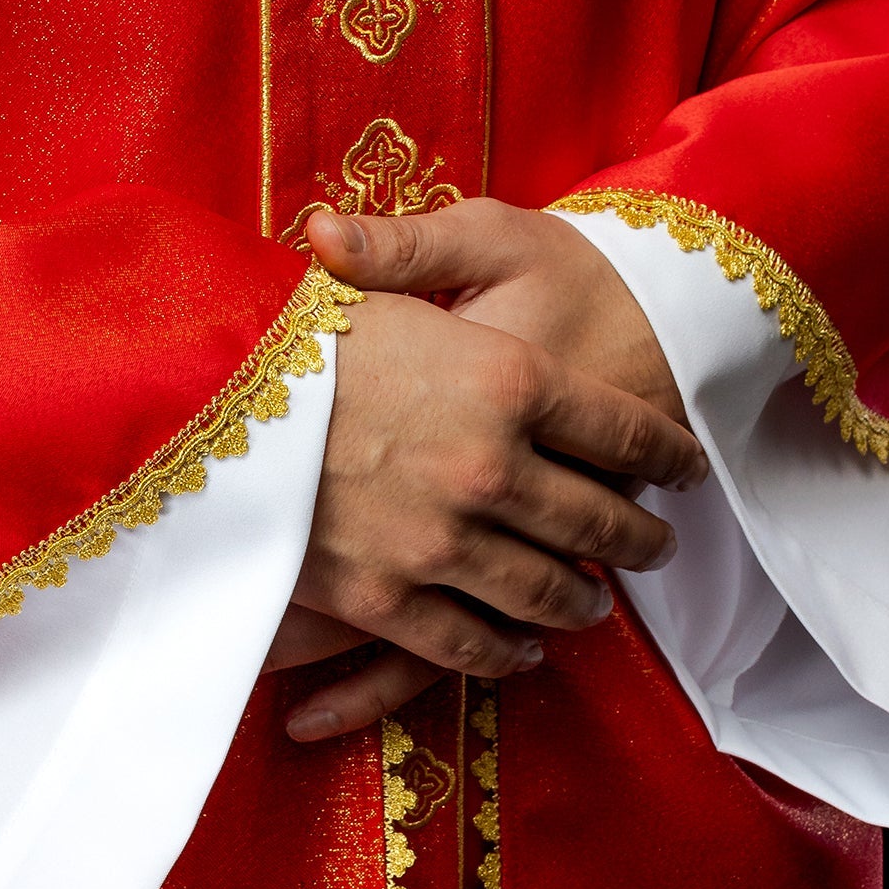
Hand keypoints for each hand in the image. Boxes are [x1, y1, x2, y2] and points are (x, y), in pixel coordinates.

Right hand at [268, 200, 702, 742]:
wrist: (201, 407)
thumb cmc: (294, 325)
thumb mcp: (382, 269)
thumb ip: (417, 252)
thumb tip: (438, 237)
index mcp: (505, 379)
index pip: (618, 426)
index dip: (664, 449)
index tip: (687, 464)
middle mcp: (490, 465)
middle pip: (596, 517)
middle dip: (637, 534)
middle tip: (657, 543)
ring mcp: (440, 540)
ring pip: (543, 589)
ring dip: (580, 599)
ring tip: (596, 599)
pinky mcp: (385, 597)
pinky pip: (469, 640)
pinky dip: (505, 651)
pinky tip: (522, 649)